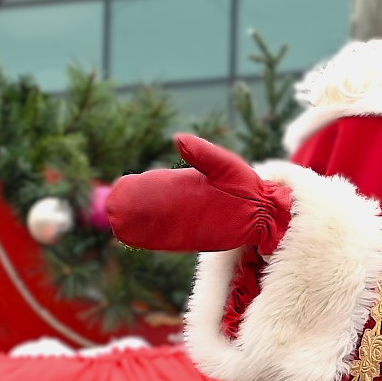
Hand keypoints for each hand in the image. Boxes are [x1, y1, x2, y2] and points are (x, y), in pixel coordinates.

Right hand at [106, 134, 290, 254]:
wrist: (267, 211)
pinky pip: (169, 241)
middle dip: (132, 209)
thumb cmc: (247, 184)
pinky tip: (136, 242)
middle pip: (151, 207)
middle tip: (115, 212)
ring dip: (138, 226)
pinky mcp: (197, 239)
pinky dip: (152, 240)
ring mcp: (189, 222)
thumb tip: (178, 138)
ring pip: (156, 224)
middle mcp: (184, 204)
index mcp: (187, 185)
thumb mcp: (225, 166)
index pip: (156, 185)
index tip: (122, 188)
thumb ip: (204, 154)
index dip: (138, 187)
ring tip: (121, 227)